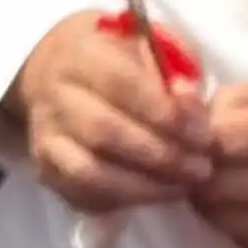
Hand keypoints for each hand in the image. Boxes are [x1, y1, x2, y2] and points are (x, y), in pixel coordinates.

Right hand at [4, 8, 213, 218]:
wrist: (56, 71)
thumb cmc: (117, 58)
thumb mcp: (148, 45)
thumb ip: (175, 70)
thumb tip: (191, 103)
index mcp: (81, 53)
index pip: (121, 84)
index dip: (164, 113)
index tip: (202, 135)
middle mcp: (55, 95)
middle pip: (103, 131)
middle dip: (159, 156)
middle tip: (200, 168)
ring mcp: (46, 135)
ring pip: (88, 172)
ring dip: (141, 187)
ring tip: (181, 187)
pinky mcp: (45, 168)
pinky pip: (80, 195)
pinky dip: (120, 202)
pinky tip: (152, 196)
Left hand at [184, 70, 247, 247]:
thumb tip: (193, 114)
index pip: (227, 138)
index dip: (200, 139)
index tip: (198, 139)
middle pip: (222, 186)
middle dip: (201, 177)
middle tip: (203, 170)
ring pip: (233, 224)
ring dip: (218, 209)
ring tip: (226, 193)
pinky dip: (245, 233)